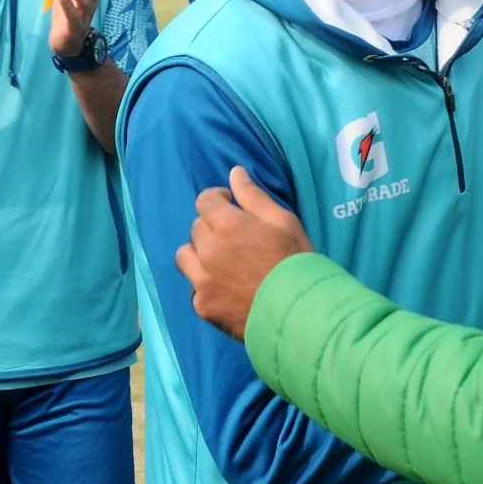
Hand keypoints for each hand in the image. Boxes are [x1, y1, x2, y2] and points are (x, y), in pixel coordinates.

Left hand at [176, 166, 314, 340]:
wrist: (297, 311)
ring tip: (222, 263)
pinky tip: (227, 288)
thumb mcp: (283, 221)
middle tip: (237, 239)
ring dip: (199, 254)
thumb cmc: (295, 261)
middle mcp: (208, 250)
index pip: (205, 201)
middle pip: (197, 228)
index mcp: (228, 225)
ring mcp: (201, 280)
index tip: (230, 206)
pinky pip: (194, 286)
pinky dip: (206, 284)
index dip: (218, 200)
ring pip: (185, 256)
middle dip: (213, 227)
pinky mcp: (202, 305)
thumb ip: (254, 196)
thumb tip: (234, 172)